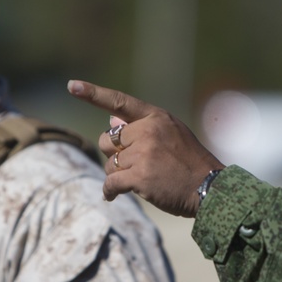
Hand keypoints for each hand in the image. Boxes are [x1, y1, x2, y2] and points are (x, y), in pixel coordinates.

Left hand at [67, 80, 224, 216]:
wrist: (210, 188)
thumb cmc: (190, 163)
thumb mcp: (171, 134)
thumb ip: (142, 126)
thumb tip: (111, 120)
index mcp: (156, 117)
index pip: (120, 102)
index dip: (93, 93)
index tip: (72, 86)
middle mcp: (148, 130)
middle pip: (108, 140)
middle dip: (115, 154)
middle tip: (133, 165)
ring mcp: (143, 153)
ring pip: (109, 163)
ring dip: (116, 174)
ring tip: (137, 179)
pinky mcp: (139, 176)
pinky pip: (110, 182)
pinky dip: (109, 191)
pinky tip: (112, 195)